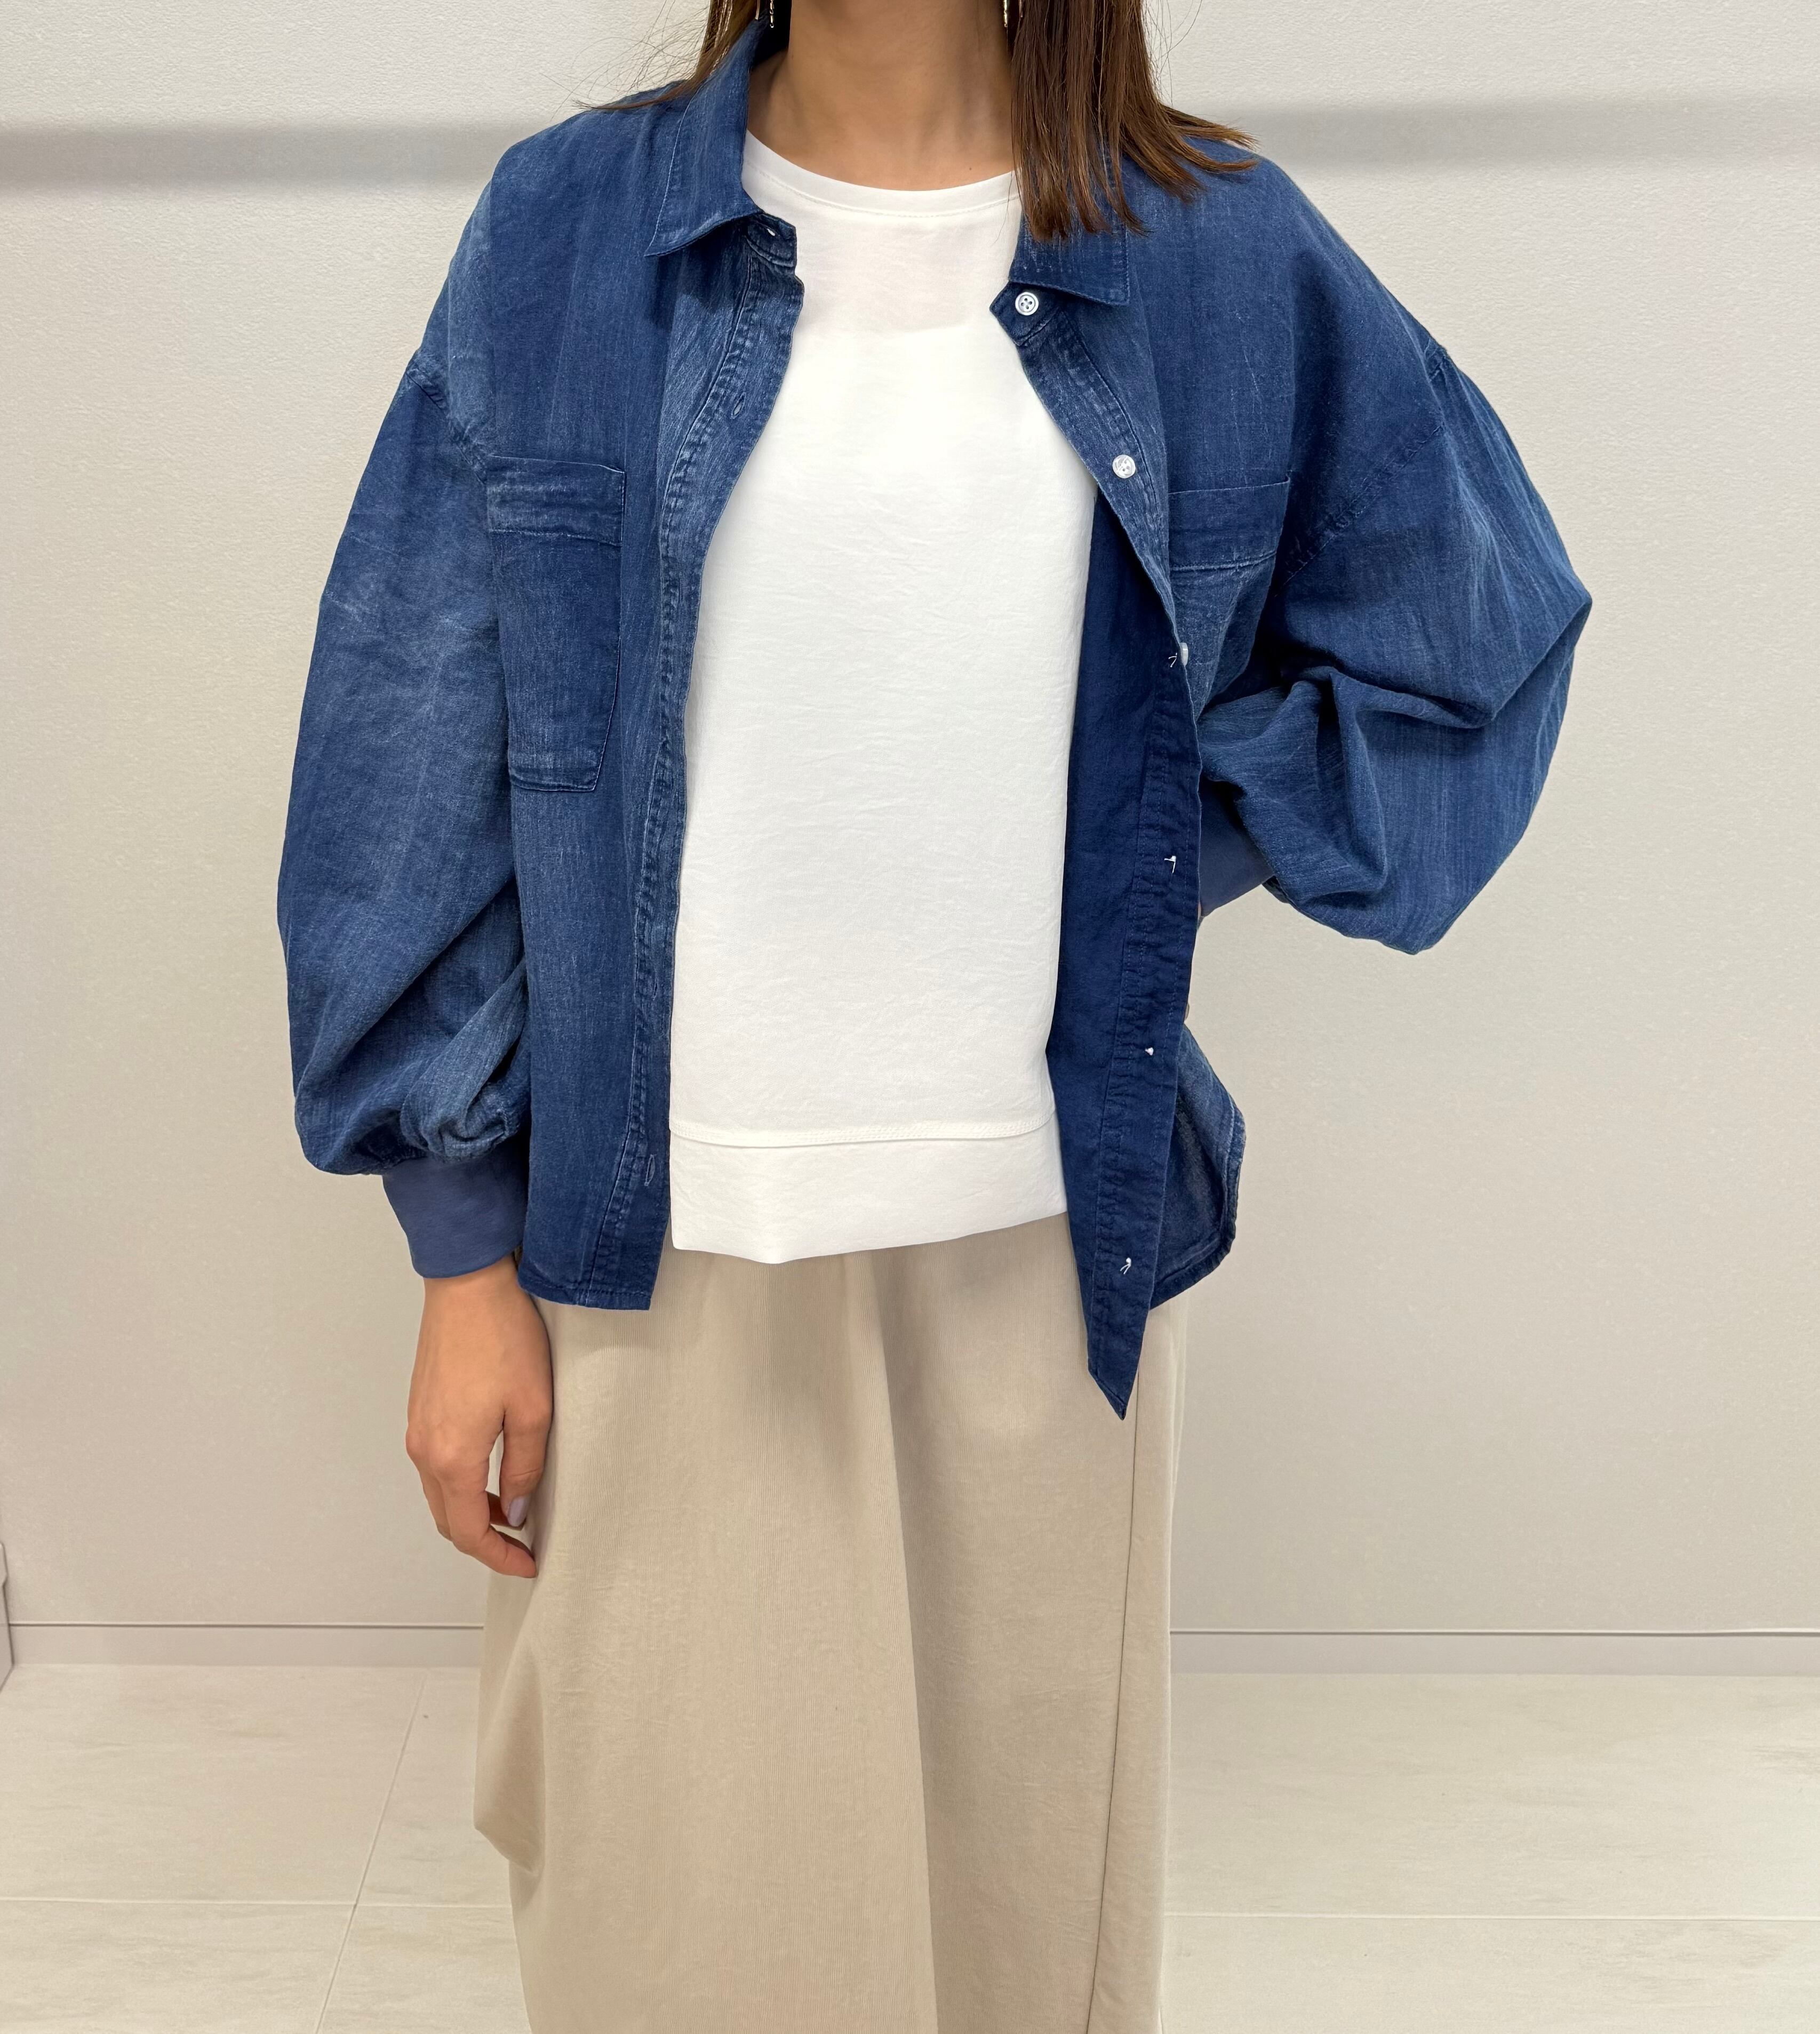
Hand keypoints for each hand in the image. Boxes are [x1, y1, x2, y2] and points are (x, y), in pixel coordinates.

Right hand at [404, 1255, 550, 1578]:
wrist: (468, 1284)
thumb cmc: (503, 1337)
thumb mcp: (533, 1408)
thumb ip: (525, 1468)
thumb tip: (517, 1510)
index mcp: (452, 1457)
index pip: (469, 1532)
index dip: (499, 1557)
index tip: (528, 1564)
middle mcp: (424, 1449)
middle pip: (447, 1520)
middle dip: (483, 1541)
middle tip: (522, 1547)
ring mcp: (417, 1430)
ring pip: (440, 1494)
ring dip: (472, 1512)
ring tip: (513, 1513)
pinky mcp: (420, 1411)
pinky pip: (436, 1466)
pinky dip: (461, 1485)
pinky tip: (493, 1474)